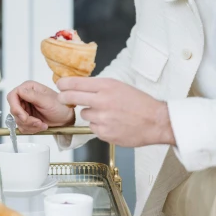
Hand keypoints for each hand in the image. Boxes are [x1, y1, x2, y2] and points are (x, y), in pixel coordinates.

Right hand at [6, 80, 74, 133]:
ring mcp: (24, 108)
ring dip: (30, 125)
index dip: (15, 107)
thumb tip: (20, 91)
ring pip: (17, 120)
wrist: (66, 118)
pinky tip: (40, 126)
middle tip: (37, 122)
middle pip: (14, 110)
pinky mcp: (26, 117)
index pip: (12, 96)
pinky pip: (22, 126)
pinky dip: (31, 129)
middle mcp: (24, 97)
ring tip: (42, 124)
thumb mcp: (47, 101)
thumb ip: (33, 96)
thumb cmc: (60, 106)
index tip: (24, 116)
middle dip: (25, 119)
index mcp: (28, 88)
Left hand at [56, 77, 174, 146]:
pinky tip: (112, 124)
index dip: (63, 84)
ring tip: (107, 114)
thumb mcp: (119, 86)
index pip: (75, 83)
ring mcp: (102, 118)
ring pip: (84, 114)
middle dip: (64, 98)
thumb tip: (80, 87)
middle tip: (62, 98)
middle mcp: (102, 101)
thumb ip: (99, 87)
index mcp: (106, 86)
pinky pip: (93, 128)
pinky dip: (99, 126)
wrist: (155, 121)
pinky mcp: (104, 133)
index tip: (60, 85)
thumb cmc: (140, 103)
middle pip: (71, 98)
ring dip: (90, 114)